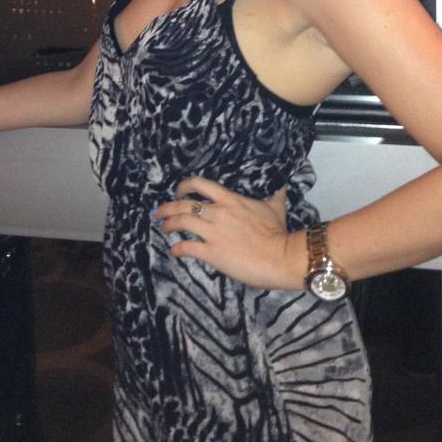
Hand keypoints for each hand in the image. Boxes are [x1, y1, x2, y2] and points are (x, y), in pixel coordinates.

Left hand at [152, 176, 304, 290]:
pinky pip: (187, 248)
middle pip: (183, 204)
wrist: (281, 257)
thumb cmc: (278, 233)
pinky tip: (174, 251)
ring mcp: (213, 232)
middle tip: (159, 212)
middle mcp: (217, 212)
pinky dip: (177, 249)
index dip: (184, 186)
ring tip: (164, 228)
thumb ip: (275, 196)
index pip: (200, 185)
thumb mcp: (275, 208)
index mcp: (229, 200)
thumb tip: (282, 188)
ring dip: (169, 225)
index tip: (178, 191)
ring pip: (181, 223)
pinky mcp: (212, 253)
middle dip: (168, 208)